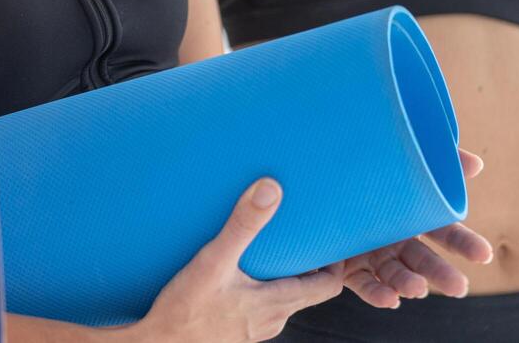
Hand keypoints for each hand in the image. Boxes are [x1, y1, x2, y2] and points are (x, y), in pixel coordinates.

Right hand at [133, 179, 343, 342]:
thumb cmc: (184, 309)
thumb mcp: (212, 261)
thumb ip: (242, 225)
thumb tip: (270, 190)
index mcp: (276, 304)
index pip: (327, 286)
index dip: (334, 263)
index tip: (331, 238)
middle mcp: (272, 320)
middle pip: (307, 291)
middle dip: (308, 265)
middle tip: (303, 235)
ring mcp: (255, 329)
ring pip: (283, 299)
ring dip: (283, 277)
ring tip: (274, 250)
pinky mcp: (236, 330)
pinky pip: (261, 307)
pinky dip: (262, 288)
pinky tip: (241, 274)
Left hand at [339, 148, 493, 306]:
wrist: (310, 171)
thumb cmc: (359, 165)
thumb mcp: (393, 156)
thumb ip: (435, 159)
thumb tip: (477, 164)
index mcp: (412, 216)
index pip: (446, 233)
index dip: (465, 244)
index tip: (484, 255)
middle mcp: (394, 238)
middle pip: (423, 260)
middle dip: (441, 274)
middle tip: (459, 287)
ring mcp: (370, 253)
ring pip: (394, 274)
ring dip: (408, 284)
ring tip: (416, 290)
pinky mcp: (345, 265)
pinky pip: (362, 282)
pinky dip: (377, 293)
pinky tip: (389, 299)